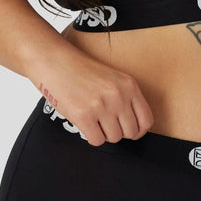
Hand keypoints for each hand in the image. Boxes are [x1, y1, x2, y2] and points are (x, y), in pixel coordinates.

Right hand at [27, 46, 154, 145]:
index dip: (138, 130)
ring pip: (114, 138)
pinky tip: (85, 123)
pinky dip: (91, 136)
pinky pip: (97, 140)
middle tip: (106, 123)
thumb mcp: (113, 78)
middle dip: (119, 132)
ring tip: (94, 120)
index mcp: (129, 86)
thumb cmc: (81, 71)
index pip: (146, 121)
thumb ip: (127, 98)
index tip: (129, 130)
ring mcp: (101, 106)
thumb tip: (135, 128)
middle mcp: (118, 96)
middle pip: (130, 133)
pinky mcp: (83, 116)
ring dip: (104, 133)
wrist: (53, 60)